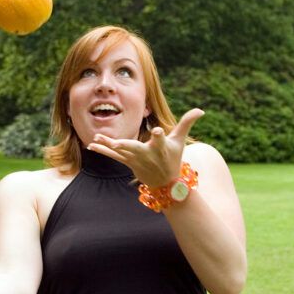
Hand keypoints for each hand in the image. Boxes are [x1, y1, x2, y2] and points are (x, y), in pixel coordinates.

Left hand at [88, 108, 203, 186]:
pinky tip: (91, 146)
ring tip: (96, 138)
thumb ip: (187, 123)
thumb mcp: (180, 141)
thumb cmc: (173, 157)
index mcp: (161, 148)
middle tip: (117, 143)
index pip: (161, 140)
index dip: (160, 135)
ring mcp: (136, 160)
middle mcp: (147, 154)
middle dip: (126, 146)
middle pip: (136, 149)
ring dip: (108, 145)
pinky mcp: (128, 163)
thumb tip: (201, 110)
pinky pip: (114, 156)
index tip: (158, 131)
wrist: (166, 183)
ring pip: (121, 152)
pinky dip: (103, 151)